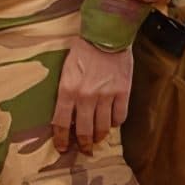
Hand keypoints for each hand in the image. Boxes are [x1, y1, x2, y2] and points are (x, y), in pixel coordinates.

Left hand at [52, 35, 131, 154]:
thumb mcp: (66, 70)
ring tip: (97, 138)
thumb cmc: (83, 50)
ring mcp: (106, 96)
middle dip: (82, 144)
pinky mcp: (123, 93)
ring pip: (102, 127)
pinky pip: (119, 117)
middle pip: (84, 131)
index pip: (61, 122)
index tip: (63, 147)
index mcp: (68, 89)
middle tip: (84, 149)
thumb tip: (68, 114)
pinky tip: (111, 121)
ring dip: (99, 136)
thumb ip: (66, 92)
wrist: (106, 34)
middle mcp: (86, 96)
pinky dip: (115, 123)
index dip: (61, 138)